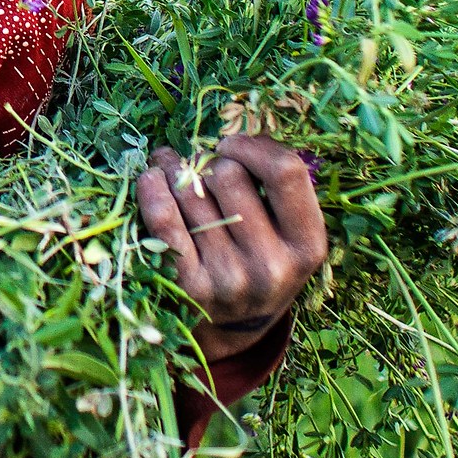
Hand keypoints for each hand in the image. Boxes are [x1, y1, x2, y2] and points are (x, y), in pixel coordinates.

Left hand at [135, 133, 327, 361]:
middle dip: (209, 160)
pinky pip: (163, 220)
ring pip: (191, 192)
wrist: (234, 330)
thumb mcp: (288, 233)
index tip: (231, 144)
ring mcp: (228, 278)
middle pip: (230, 176)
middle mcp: (271, 265)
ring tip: (170, 166)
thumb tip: (232, 127)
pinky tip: (151, 179)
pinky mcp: (188, 286)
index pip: (285, 171)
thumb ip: (274, 188)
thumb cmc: (261, 261)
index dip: (252, 145)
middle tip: (199, 162)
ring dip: (175, 169)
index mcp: (307, 244)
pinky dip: (152, 190)